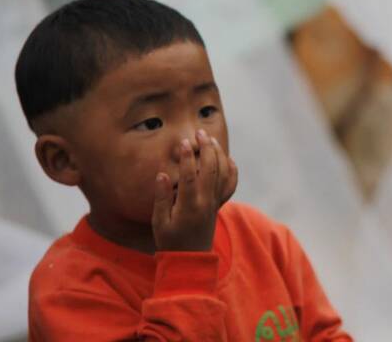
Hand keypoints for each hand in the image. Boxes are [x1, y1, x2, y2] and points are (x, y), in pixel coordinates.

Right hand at [152, 129, 237, 251]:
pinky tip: (228, 158)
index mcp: (189, 205)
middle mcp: (206, 201)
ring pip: (223, 173)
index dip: (188, 157)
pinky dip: (232, 170)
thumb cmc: (170, 240)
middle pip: (211, 169)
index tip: (183, 142)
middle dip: (206, 148)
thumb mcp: (159, 222)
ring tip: (210, 139)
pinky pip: (231, 184)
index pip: (191, 175)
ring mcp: (215, 202)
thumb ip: (161, 198)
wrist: (190, 258)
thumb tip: (162, 174)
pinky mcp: (219, 204)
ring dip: (218, 154)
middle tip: (199, 133)